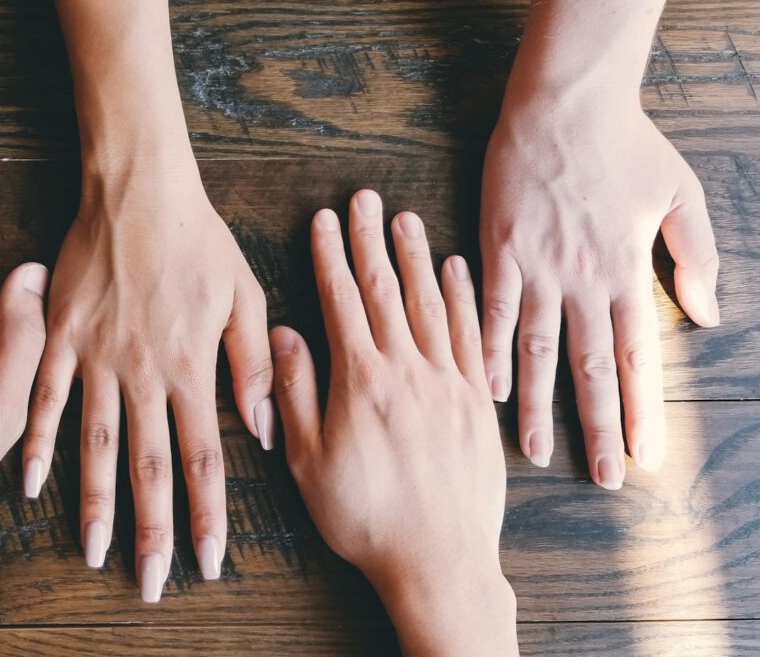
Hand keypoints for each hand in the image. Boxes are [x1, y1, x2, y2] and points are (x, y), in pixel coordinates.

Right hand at [20, 154, 273, 601]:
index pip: (204, 458)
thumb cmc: (198, 238)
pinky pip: (45, 398)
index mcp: (191, 366)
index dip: (207, 515)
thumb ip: (253, 365)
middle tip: (151, 583)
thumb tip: (264, 430)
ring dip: (94, 503)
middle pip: (149, 466)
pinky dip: (37, 443)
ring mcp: (97, 357)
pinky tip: (30, 484)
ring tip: (93, 552)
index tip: (209, 561)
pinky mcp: (61, 336)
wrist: (138, 187)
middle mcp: (143, 372)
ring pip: (95, 445)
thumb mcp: (244, 295)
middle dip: (153, 531)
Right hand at [272, 190, 515, 655]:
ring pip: (431, 303)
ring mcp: (449, 383)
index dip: (330, 256)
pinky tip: (457, 270)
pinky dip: (464, 297)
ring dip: (416, 257)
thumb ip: (294, 393)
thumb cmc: (365, 519)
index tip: (324, 219)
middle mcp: (408, 370)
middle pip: (386, 290)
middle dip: (371, 240)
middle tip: (365, 198)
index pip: (342, 301)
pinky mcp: (477, 403)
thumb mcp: (308, 462)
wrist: (439, 561)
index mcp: (361, 381)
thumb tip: (283, 335)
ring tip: (406, 218)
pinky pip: (472, 335)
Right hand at [480, 96, 719, 486]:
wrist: (565, 102)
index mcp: (627, 270)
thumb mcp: (681, 194)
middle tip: (602, 478)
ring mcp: (537, 266)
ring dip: (537, 405)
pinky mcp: (499, 247)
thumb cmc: (626, 143)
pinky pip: (492, 309)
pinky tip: (486, 388)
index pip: (636, 355)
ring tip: (534, 452)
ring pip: (538, 349)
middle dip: (598, 427)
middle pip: (589, 367)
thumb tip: (708, 316)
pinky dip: (489, 350)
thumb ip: (695, 257)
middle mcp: (583, 278)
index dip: (642, 410)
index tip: (647, 456)